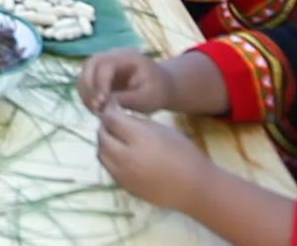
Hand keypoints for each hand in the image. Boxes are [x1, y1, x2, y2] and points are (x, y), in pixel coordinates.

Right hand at [77, 49, 174, 113]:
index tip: (103, 103)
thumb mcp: (148, 98)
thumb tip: (106, 104)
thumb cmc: (157, 92)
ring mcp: (104, 63)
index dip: (101, 83)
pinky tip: (96, 108)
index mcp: (127, 57)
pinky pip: (85, 81)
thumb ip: (128, 99)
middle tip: (96, 107)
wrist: (160, 87)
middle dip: (89, 86)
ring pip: (84, 72)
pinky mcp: (99, 73)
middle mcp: (112, 56)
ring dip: (85, 92)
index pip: (105, 65)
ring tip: (96, 110)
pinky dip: (86, 94)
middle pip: (90, 64)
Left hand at [96, 103, 212, 212]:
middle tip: (113, 123)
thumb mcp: (163, 130)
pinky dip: (109, 158)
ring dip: (104, 143)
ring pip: (101, 153)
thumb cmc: (184, 154)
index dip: (110, 111)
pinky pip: (108, 168)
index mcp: (139, 139)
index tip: (113, 108)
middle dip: (105, 126)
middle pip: (102, 136)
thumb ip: (138, 122)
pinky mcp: (125, 187)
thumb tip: (118, 115)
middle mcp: (126, 157)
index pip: (111, 119)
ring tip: (116, 139)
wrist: (196, 188)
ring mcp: (124, 175)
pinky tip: (121, 154)